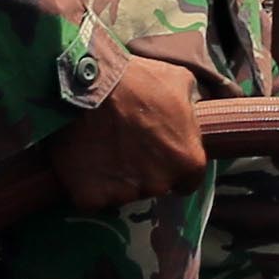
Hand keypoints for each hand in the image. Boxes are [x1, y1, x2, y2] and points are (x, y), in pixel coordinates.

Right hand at [56, 44, 212, 209]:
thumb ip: (191, 104)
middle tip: (126, 145)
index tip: (159, 155)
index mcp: (188, 161)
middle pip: (155, 186)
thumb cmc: (137, 81)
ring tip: (102, 150)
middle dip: (144, 171)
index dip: (173, 167)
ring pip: (123, 193)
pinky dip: (88, 186)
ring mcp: (126, 194)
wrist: (88, 87)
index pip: (188, 181)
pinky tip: (83, 163)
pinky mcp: (92, 198)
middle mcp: (161, 184)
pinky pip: (91, 198)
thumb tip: (195, 107)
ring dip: (115, 178)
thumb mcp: (179, 81)